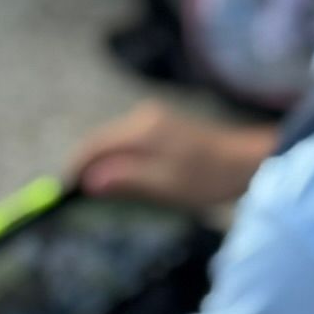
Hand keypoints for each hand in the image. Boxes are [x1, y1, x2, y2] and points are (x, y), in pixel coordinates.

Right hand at [67, 100, 275, 208]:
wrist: (247, 163)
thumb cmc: (209, 178)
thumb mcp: (164, 185)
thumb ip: (126, 180)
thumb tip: (89, 181)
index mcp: (140, 130)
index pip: (95, 145)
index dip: (77, 166)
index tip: (65, 189)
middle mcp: (143, 118)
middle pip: (104, 142)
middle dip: (89, 167)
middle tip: (78, 194)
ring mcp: (155, 121)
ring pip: (119, 143)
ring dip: (107, 165)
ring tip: (99, 191)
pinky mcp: (167, 128)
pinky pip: (134, 144)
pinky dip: (124, 161)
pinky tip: (128, 180)